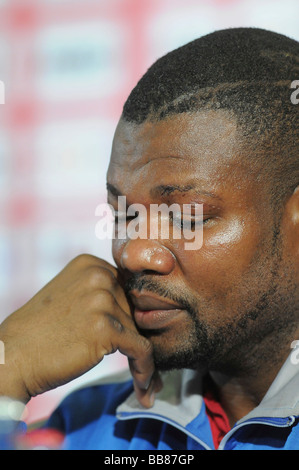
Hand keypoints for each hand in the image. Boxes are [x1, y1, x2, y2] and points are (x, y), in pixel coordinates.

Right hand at [0, 254, 158, 406]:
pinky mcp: (105, 327)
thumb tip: (138, 310)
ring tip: (143, 379)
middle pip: (135, 309)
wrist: (13, 356)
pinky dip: (145, 369)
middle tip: (139, 362)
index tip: (135, 338)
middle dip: (137, 337)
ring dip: (142, 358)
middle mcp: (98, 275)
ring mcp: (101, 299)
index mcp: (90, 264)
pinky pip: (141, 349)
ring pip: (140, 331)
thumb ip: (100, 293)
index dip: (131, 316)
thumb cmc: (40, 332)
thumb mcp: (70, 296)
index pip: (127, 290)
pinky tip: (144, 386)